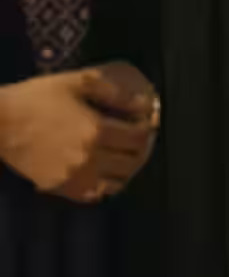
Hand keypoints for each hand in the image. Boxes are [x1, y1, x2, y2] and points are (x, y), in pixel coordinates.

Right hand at [0, 61, 158, 202]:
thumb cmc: (35, 98)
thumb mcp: (74, 82)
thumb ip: (112, 90)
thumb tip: (143, 102)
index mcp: (96, 130)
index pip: (138, 138)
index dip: (146, 130)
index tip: (142, 124)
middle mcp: (90, 157)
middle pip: (133, 161)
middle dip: (139, 149)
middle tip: (136, 140)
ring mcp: (76, 176)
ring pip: (119, 180)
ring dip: (126, 168)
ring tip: (122, 155)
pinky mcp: (62, 187)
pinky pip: (97, 193)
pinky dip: (106, 184)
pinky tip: (104, 171)